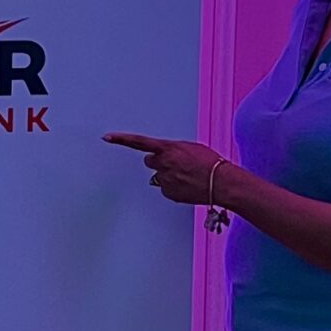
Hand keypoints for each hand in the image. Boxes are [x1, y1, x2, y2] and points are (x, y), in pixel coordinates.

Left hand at [103, 133, 225, 206]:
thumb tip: (165, 156)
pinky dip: (174, 188)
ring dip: (168, 175)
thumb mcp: (191, 148)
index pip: (139, 142)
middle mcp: (163, 164)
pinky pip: (166, 189)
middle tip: (175, 164)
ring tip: (187, 176)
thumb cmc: (211, 163)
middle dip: (158, 162)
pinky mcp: (168, 193)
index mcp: (168, 148)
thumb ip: (173, 150)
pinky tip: (189, 186)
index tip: (107, 137)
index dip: (122, 139)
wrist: (222, 183)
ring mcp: (164, 180)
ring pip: (159, 176)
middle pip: (149, 161)